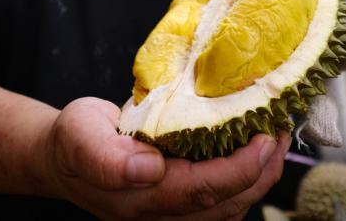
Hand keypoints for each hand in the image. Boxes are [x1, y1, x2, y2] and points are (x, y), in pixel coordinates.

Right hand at [47, 97, 291, 219]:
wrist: (62, 157)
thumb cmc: (72, 142)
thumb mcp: (78, 135)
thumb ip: (106, 157)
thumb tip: (149, 168)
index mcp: (138, 200)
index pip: (201, 192)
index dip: (239, 170)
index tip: (265, 139)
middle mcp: (159, 217)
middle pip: (224, 206)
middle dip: (261, 172)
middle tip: (283, 133)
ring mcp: (169, 217)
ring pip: (227, 209)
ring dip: (259, 178)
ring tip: (278, 140)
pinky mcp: (177, 206)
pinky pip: (220, 203)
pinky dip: (245, 180)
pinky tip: (256, 154)